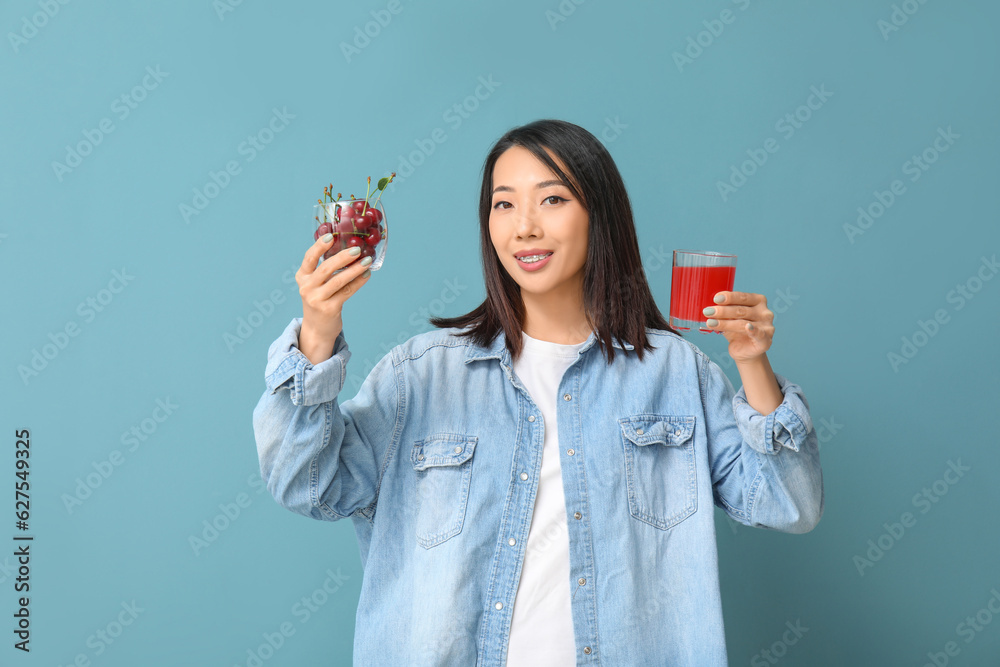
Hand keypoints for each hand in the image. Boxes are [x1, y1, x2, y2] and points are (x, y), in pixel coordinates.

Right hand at [295, 236, 371, 362]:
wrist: (317, 329)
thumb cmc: (320, 300)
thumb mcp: (315, 284)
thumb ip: (325, 269)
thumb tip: (348, 248)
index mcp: (302, 277)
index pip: (309, 258)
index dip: (319, 246)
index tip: (330, 236)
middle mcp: (306, 287)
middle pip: (326, 268)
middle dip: (343, 257)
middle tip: (357, 249)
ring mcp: (317, 299)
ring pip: (338, 280)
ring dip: (355, 270)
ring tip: (367, 261)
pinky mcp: (329, 309)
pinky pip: (347, 292)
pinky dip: (358, 282)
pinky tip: (367, 275)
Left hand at [703, 291, 773, 362]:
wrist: (745, 351)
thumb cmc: (737, 331)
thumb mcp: (730, 318)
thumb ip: (724, 311)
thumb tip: (710, 307)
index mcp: (758, 302)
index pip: (743, 297)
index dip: (730, 297)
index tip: (716, 299)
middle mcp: (765, 313)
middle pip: (741, 310)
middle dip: (723, 311)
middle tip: (708, 311)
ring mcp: (767, 327)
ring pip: (743, 323)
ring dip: (725, 323)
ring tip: (710, 322)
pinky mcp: (765, 341)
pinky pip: (759, 334)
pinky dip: (753, 330)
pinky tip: (747, 327)